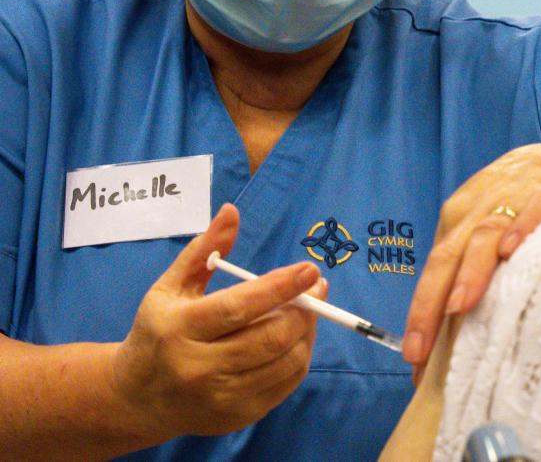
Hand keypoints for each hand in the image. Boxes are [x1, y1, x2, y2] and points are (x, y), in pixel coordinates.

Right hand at [110, 204, 324, 438]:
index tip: (310, 270)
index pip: (239, 307)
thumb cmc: (158, 331)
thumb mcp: (171, 287)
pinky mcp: (237, 417)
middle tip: (316, 287)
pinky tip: (295, 338)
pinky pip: (285, 384)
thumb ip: (204, 250)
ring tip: (305, 310)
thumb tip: (232, 211)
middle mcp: (198, 368)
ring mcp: (219, 398)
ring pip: (285, 362)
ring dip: (306, 331)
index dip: (280, 288)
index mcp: (179, 330)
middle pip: (269, 337)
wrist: (137, 397)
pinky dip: (299, 356)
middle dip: (304, 309)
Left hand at [401, 143, 540, 379]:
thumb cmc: (518, 204)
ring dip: (471, 271)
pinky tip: (513, 251)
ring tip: (459, 306)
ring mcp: (515, 197)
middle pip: (448, 256)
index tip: (414, 357)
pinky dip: (522, 228)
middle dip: (430, 303)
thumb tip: (447, 336)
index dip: (421, 313)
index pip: (434, 271)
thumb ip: (468, 268)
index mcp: (459, 220)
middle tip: (422, 348)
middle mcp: (479, 209)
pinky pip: (535, 209)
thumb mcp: (485, 228)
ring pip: (486, 233)